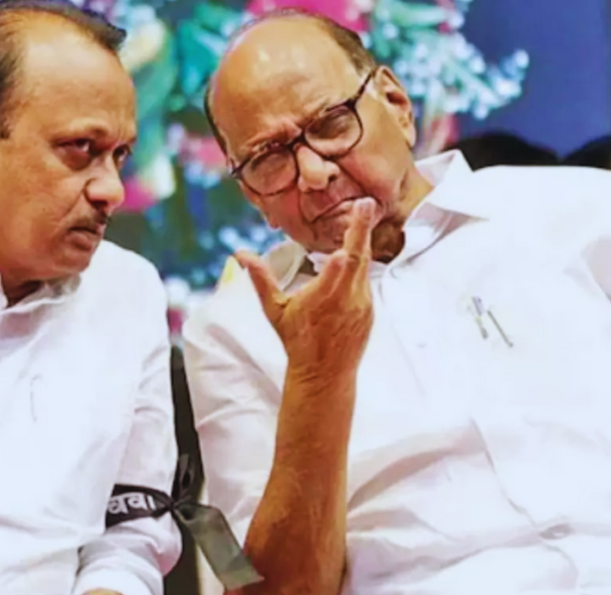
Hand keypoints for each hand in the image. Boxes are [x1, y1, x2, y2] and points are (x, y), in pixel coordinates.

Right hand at [235, 199, 378, 377]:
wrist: (324, 374)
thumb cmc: (296, 341)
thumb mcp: (275, 311)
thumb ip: (260, 279)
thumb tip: (240, 255)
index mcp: (321, 302)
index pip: (330, 281)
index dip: (336, 268)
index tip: (341, 251)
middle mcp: (346, 302)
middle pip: (357, 261)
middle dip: (360, 229)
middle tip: (364, 204)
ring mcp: (362, 305)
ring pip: (365, 266)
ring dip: (362, 240)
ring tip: (363, 212)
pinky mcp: (370, 310)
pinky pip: (366, 280)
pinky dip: (361, 263)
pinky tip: (359, 246)